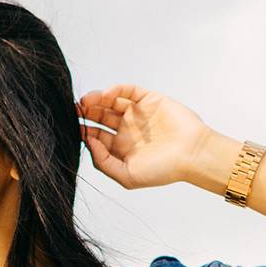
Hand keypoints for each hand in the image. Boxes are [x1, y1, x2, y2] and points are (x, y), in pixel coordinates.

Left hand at [76, 83, 215, 190]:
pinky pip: (127, 91)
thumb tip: (88, 141)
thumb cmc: (164, 170)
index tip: (73, 127)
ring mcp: (137, 113)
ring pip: (110, 102)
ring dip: (96, 100)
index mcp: (120, 148)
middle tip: (74, 110)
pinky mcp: (149, 100)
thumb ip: (104, 162)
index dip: (83, 130)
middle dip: (86, 113)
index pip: (95, 135)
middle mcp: (127, 129)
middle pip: (99, 116)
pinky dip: (114, 90)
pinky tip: (106, 96)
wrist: (192, 155)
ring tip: (85, 102)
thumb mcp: (127, 176)